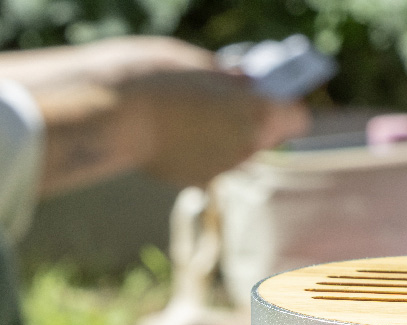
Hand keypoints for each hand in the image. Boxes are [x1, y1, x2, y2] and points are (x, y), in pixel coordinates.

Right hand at [121, 67, 308, 185]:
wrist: (110, 114)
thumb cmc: (155, 77)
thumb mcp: (199, 63)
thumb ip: (228, 79)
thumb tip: (243, 83)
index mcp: (258, 113)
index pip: (296, 118)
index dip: (284, 105)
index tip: (267, 93)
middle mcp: (247, 147)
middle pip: (265, 136)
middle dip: (253, 120)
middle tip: (228, 100)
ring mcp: (220, 168)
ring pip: (236, 151)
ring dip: (225, 135)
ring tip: (194, 113)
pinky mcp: (193, 179)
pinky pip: (208, 161)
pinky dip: (198, 149)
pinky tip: (173, 132)